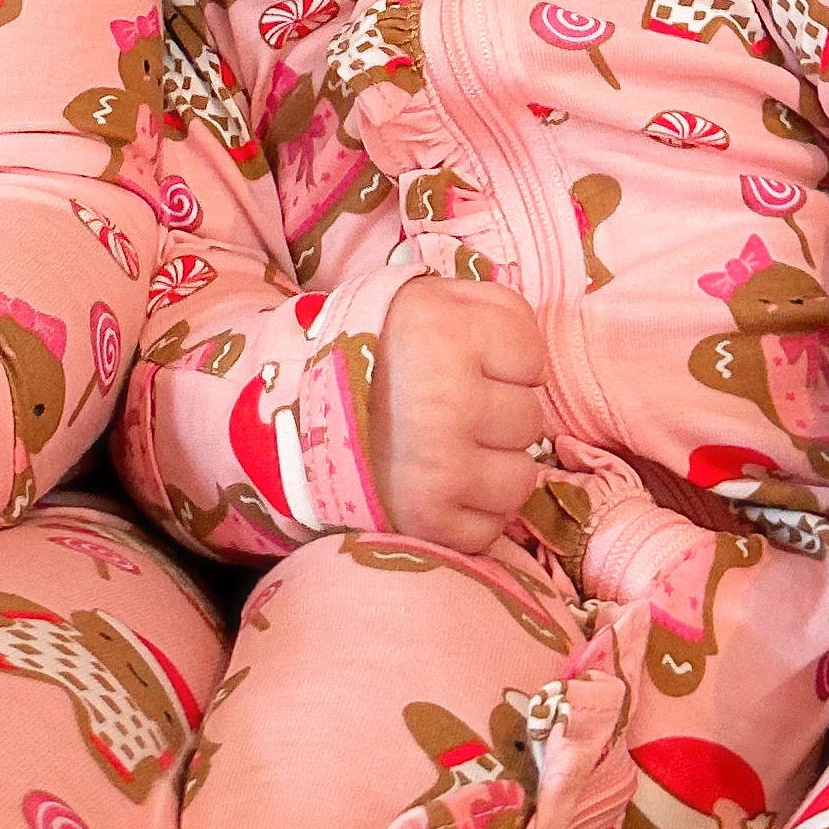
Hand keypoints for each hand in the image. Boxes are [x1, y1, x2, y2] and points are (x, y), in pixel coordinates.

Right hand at [370, 277, 547, 552]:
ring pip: (520, 480)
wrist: (291, 415)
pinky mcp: (425, 520)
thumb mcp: (429, 299)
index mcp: (442, 331)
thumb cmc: (378, 351)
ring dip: (493, 470)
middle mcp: (443, 399)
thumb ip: (492, 307)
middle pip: (529, 420)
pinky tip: (438, 489)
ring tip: (449, 451)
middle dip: (499, 416)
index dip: (507, 360)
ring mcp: (436, 466)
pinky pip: (488, 529)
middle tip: (453, 410)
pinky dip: (469, 515)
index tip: (471, 363)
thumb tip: (537, 356)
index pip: (531, 355)